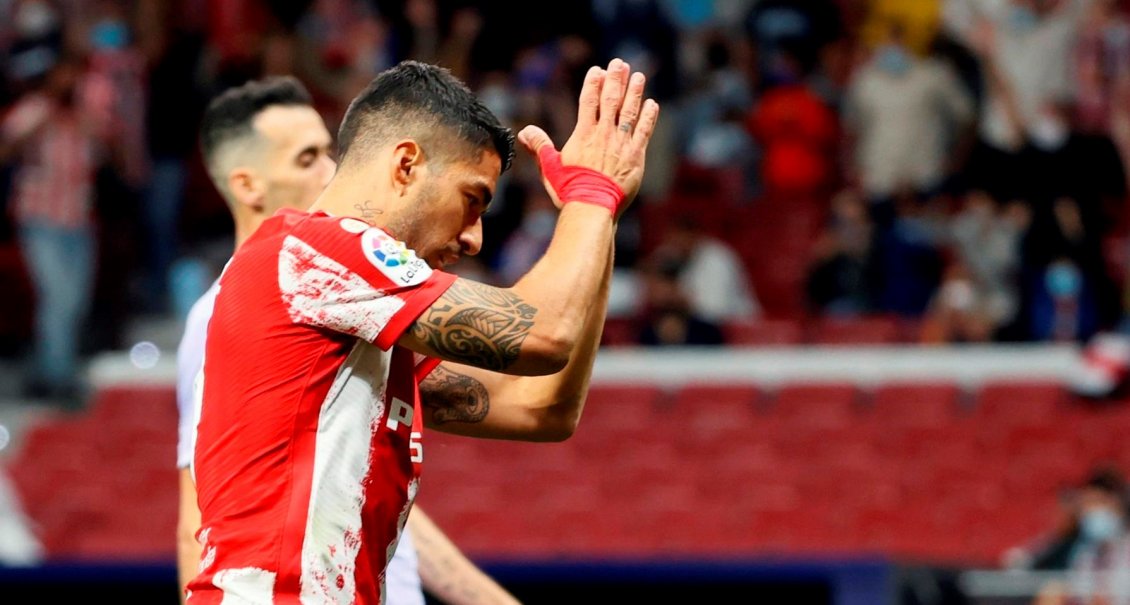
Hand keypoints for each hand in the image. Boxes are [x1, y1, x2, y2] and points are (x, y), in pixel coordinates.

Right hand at [517, 57, 659, 215]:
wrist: (592, 206)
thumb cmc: (569, 190)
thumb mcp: (549, 168)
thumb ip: (540, 147)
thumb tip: (525, 132)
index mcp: (583, 135)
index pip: (588, 102)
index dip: (593, 84)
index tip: (597, 70)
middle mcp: (604, 134)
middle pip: (611, 100)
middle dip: (615, 80)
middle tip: (619, 63)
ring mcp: (621, 144)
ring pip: (629, 112)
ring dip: (634, 92)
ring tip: (638, 76)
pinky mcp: (636, 156)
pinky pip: (644, 132)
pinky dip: (649, 117)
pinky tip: (652, 104)